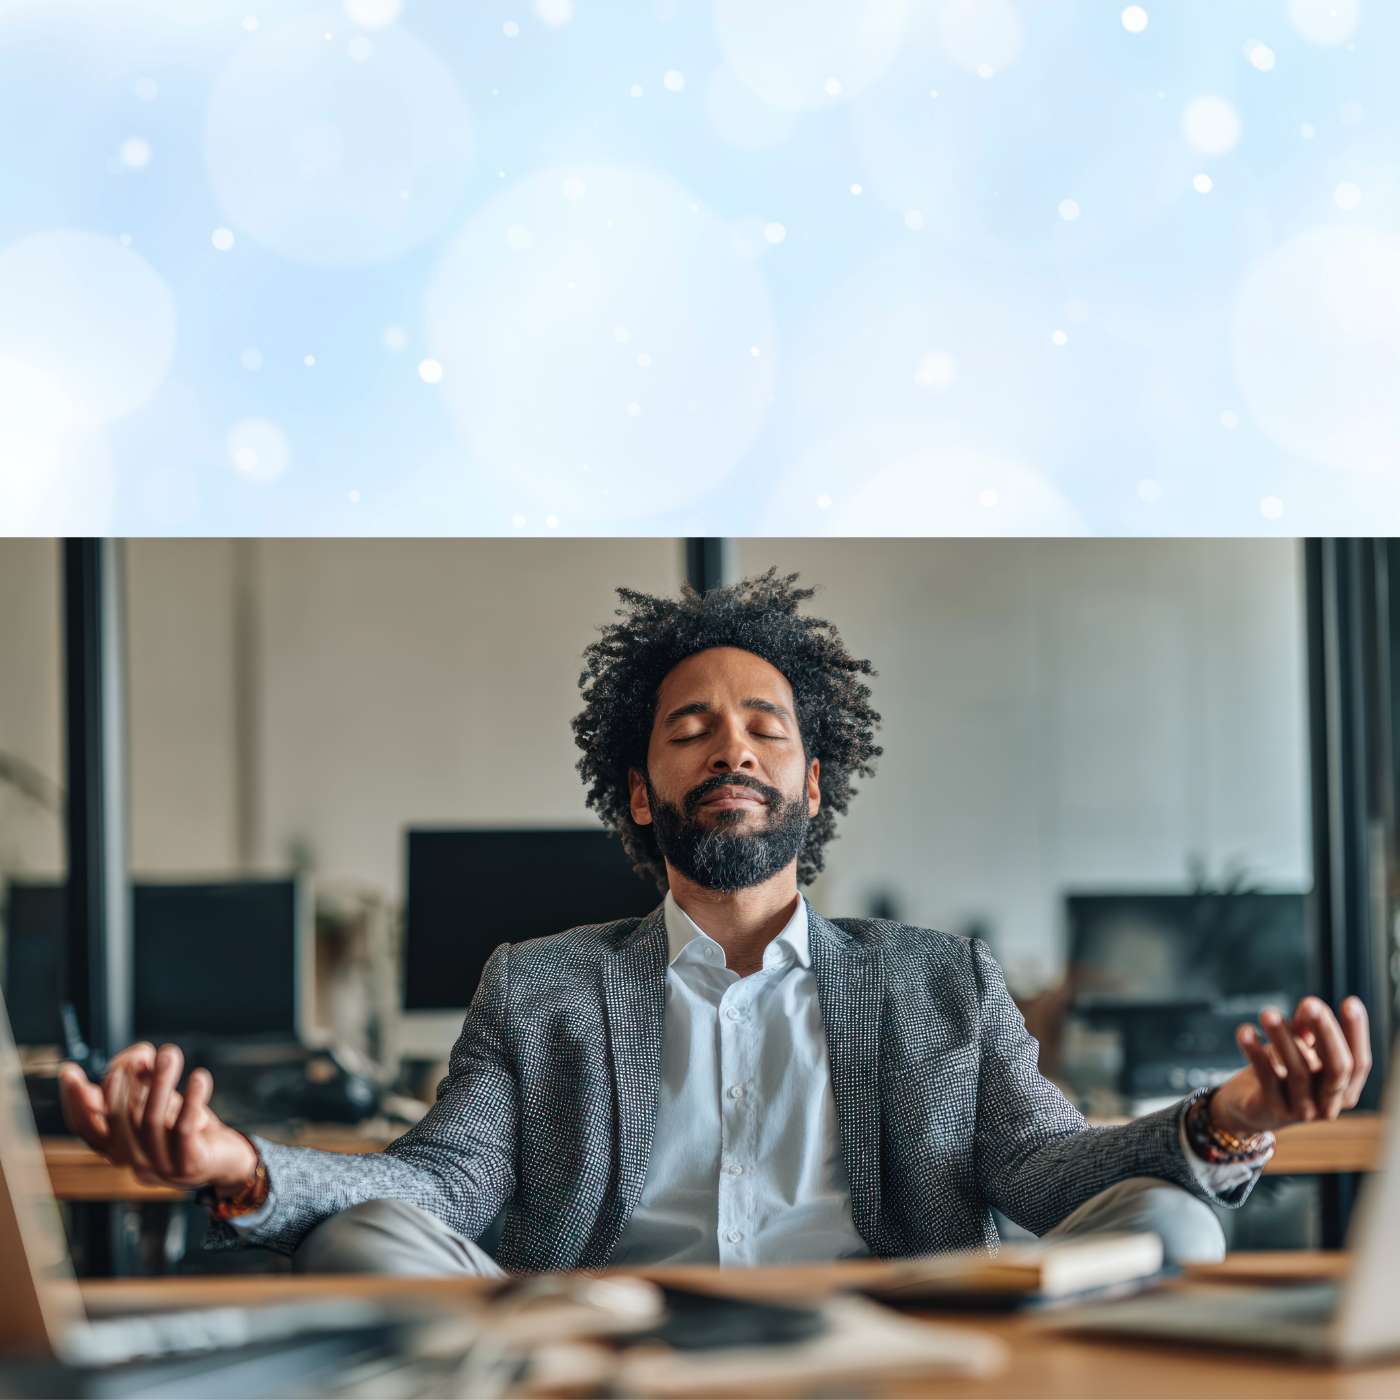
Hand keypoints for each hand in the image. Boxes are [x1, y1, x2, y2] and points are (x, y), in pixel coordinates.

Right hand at [59, 1042, 257, 1193]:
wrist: (227, 1158)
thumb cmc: (188, 1127)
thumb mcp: (160, 1102)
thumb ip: (142, 1083)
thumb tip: (137, 1058)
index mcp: (119, 1146)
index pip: (85, 1127)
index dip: (74, 1101)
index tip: (70, 1071)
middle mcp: (133, 1159)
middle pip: (117, 1118)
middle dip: (124, 1081)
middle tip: (139, 1054)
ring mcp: (160, 1165)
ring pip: (151, 1119)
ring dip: (160, 1082)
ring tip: (170, 1053)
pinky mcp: (188, 1164)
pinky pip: (184, 1129)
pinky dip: (191, 1100)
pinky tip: (200, 1078)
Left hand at [1210, 996, 1370, 1136]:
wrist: (1246, 1109)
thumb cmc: (1281, 1074)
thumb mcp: (1297, 1051)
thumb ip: (1306, 1031)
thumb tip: (1310, 1005)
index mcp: (1344, 1091)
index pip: (1359, 1062)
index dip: (1357, 1034)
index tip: (1351, 1002)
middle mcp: (1327, 1105)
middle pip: (1337, 1069)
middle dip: (1326, 1033)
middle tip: (1311, 1003)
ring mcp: (1301, 1111)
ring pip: (1298, 1071)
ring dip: (1283, 1038)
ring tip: (1268, 1012)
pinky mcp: (1270, 1110)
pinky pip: (1266, 1077)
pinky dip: (1256, 1052)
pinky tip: (1246, 1031)